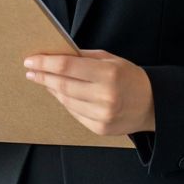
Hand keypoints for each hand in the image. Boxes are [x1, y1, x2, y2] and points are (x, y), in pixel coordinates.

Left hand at [23, 48, 154, 135]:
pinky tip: (60, 93)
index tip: (31, 60)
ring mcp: (102, 115)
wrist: (153, 105)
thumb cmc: (130, 77)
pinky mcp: (100, 128)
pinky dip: (65, 102)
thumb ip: (84, 57)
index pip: (67, 67)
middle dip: (43, 76)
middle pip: (62, 85)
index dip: (46, 63)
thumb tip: (56, 55)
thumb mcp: (111, 59)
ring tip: (43, 80)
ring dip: (51, 89)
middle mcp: (105, 96)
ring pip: (66, 101)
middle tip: (30, 70)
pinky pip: (74, 113)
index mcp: (108, 74)